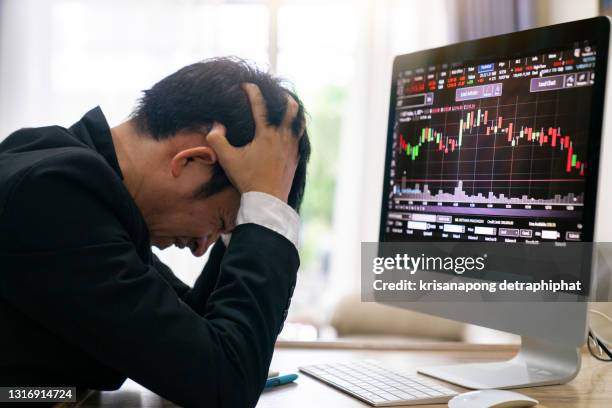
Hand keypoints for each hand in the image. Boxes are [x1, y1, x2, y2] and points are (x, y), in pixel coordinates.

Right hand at [206, 83, 302, 202]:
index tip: (246, 84)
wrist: (268, 200)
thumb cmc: (248, 179)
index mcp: (266, 133)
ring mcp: (292, 146)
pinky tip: (292, 129)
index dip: (252, 91)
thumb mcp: (228, 159)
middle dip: (282, 96)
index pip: (259, 105)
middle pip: (290, 107)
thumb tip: (216, 125)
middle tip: (273, 92)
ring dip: (294, 110)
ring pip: (299, 120)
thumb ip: (217, 139)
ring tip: (287, 105)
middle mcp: (282, 136)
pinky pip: (300, 136)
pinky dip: (297, 127)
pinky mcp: (296, 156)